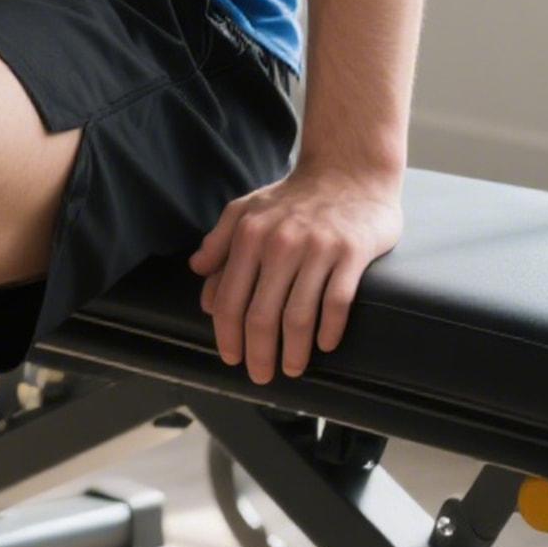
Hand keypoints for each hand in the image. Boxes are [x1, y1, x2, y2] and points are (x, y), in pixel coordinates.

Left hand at [187, 162, 402, 383]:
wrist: (349, 171)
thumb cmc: (294, 197)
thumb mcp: (247, 209)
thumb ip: (220, 241)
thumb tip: (196, 273)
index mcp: (249, 235)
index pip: (229, 298)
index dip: (226, 334)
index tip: (230, 357)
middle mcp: (279, 243)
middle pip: (261, 314)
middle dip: (257, 353)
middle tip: (260, 376)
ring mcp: (317, 249)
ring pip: (298, 316)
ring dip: (293, 352)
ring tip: (292, 369)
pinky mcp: (351, 254)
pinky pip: (337, 302)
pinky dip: (329, 330)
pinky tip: (324, 346)